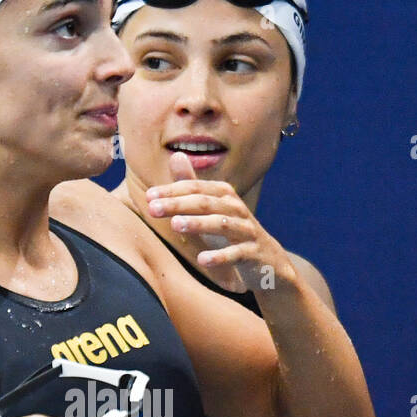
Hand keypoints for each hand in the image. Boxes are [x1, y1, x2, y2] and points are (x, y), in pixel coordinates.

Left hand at [144, 151, 294, 293]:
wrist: (268, 261)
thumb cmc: (233, 232)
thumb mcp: (213, 207)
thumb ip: (192, 186)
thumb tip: (176, 155)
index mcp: (224, 195)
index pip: (195, 188)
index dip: (172, 191)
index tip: (149, 197)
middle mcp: (236, 208)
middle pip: (205, 203)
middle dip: (178, 204)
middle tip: (154, 209)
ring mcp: (246, 230)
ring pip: (221, 224)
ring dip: (198, 224)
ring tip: (175, 225)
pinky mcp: (253, 252)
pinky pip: (236, 253)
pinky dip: (220, 256)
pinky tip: (202, 260)